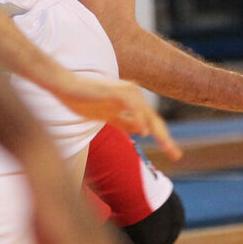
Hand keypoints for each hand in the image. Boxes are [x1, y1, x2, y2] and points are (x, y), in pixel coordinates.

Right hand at [53, 76, 181, 160]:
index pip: (152, 123)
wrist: (66, 87)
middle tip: (176, 155)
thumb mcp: (108, 116)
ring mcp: (125, 91)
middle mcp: (133, 95)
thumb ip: (125, 122)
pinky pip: (131, 105)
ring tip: (167, 146)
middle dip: (166, 139)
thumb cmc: (85, 100)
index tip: (174, 155)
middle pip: (154, 119)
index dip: (163, 138)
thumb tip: (143, 130)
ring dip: (158, 131)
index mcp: (132, 102)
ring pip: (147, 113)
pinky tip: (144, 131)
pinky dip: (138, 117)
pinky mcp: (115, 91)